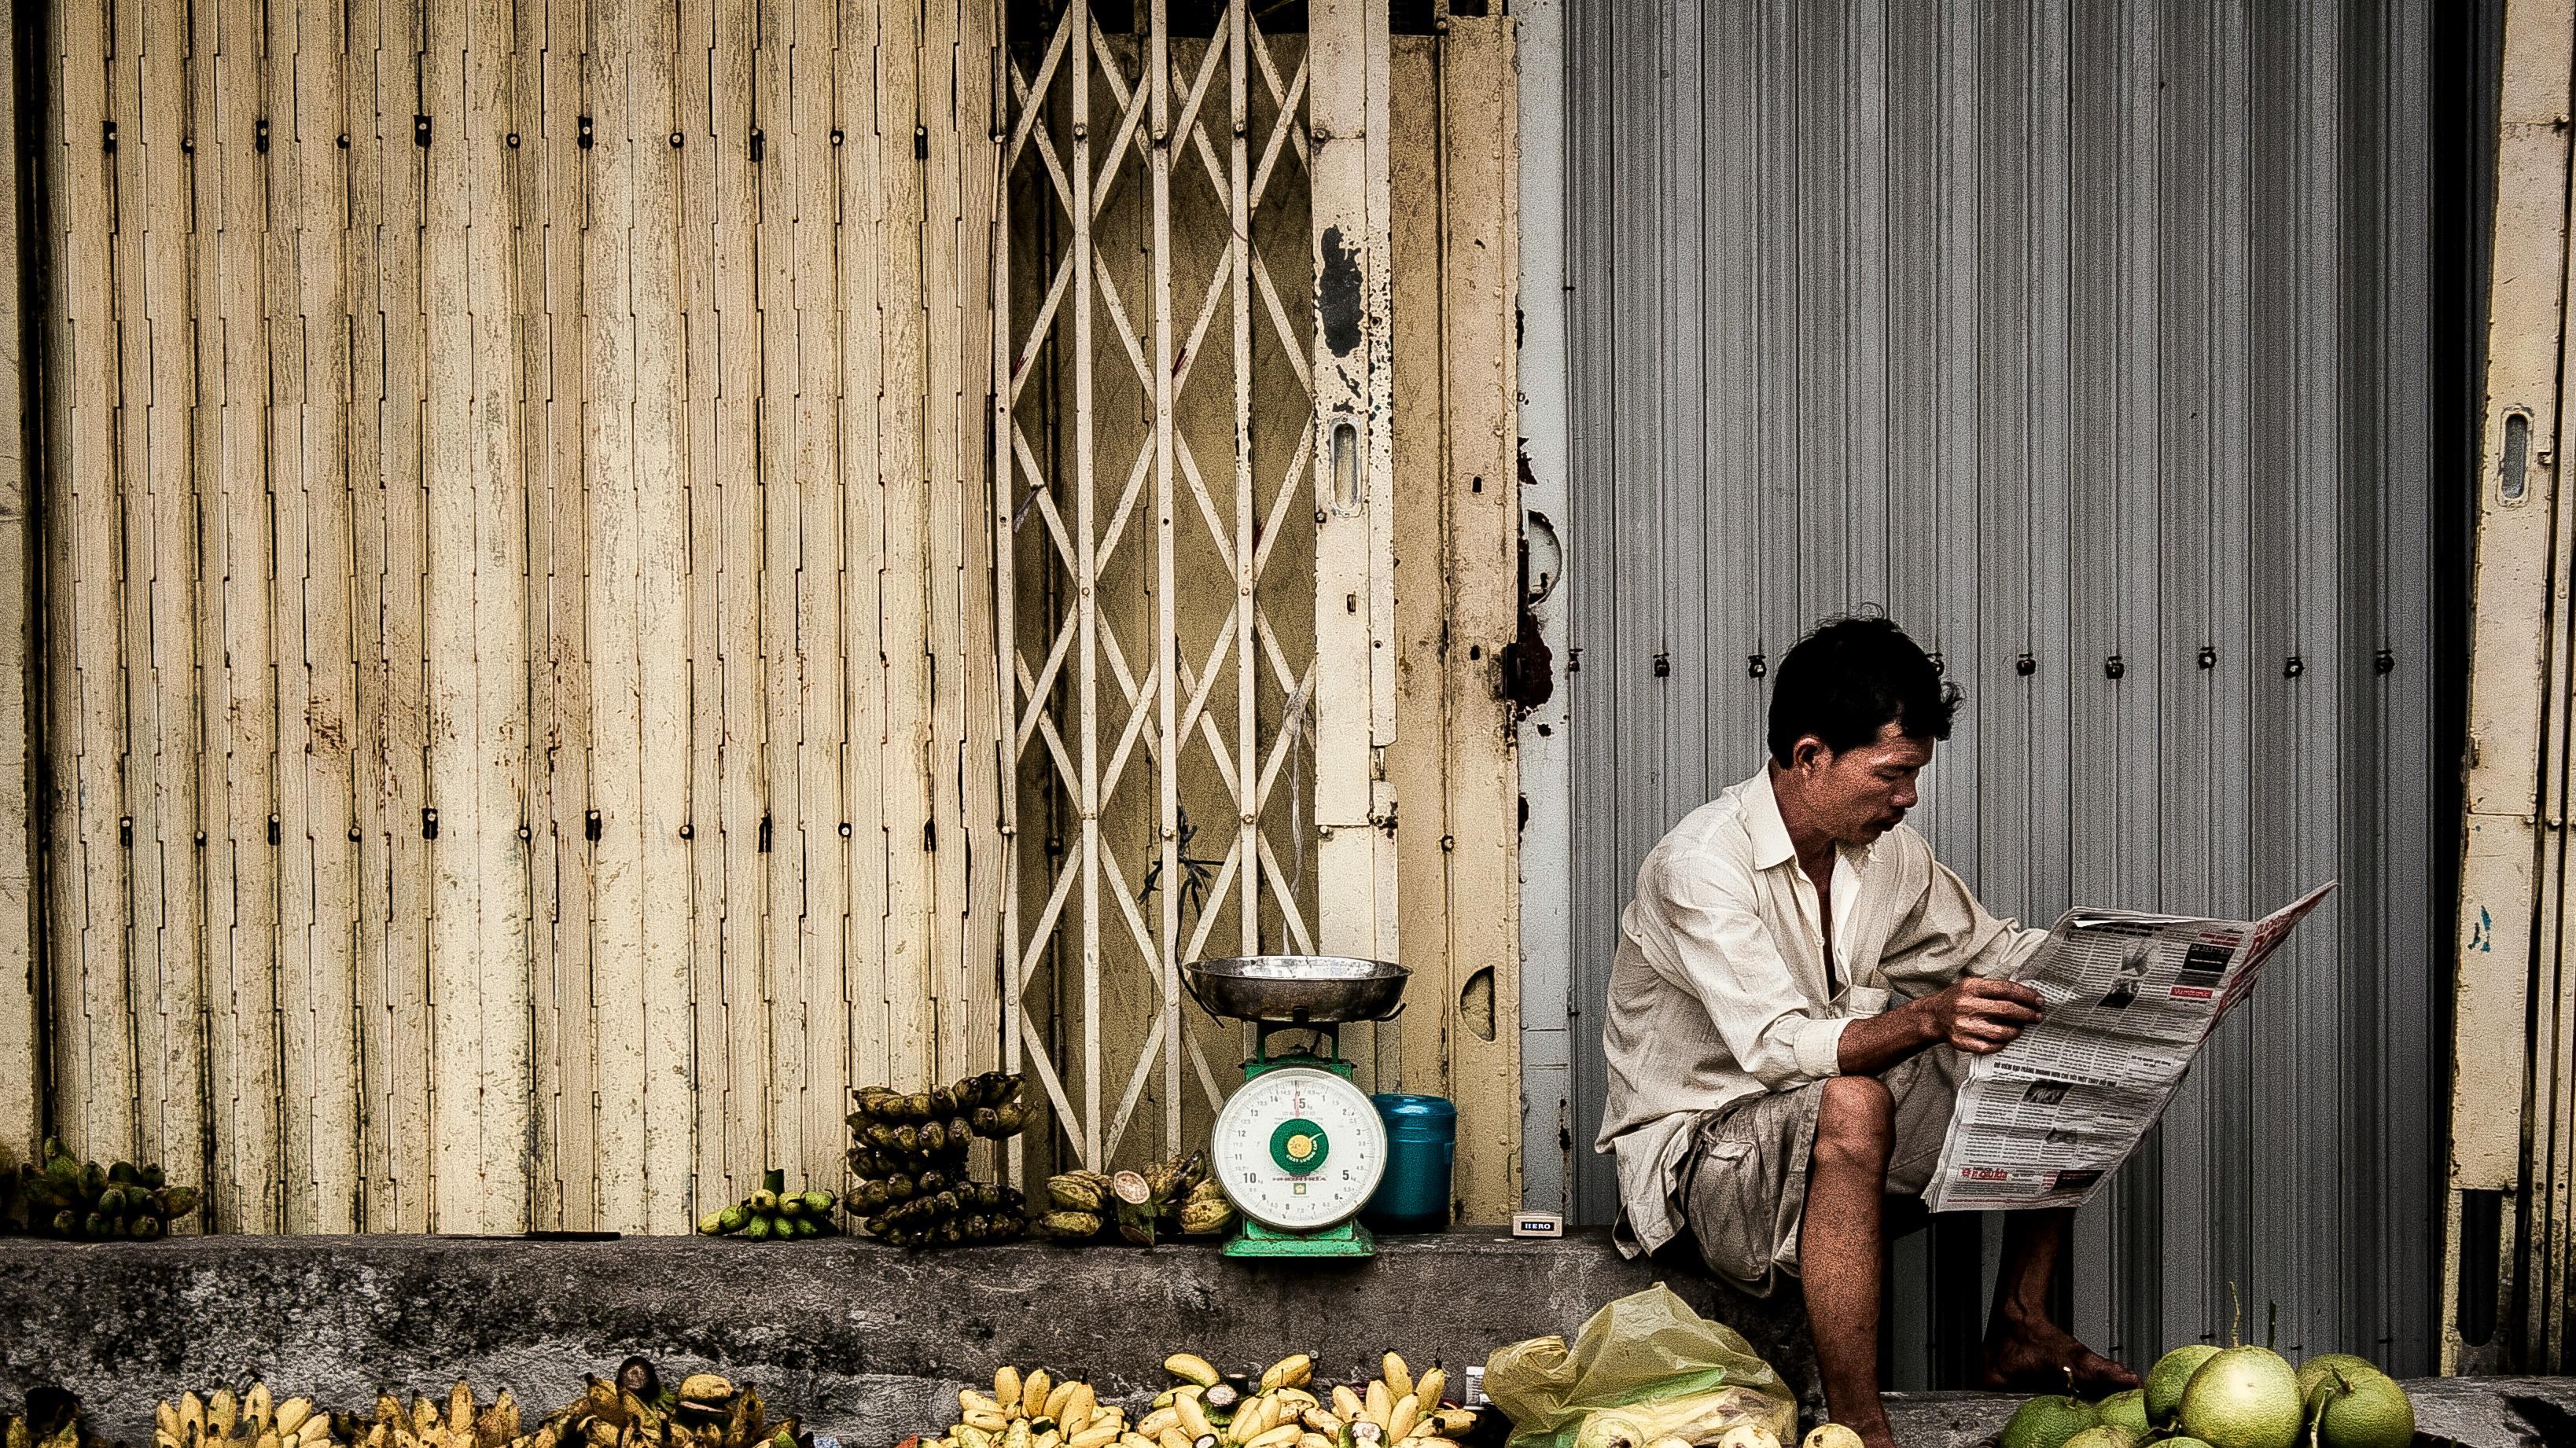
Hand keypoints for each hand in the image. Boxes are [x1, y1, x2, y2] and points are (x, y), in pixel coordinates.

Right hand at [1919, 976, 2043, 1053]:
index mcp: (1970, 987)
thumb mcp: (1972, 985)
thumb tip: (2027, 997)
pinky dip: (2003, 1043)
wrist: (1934, 1016)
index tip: (2039, 1000)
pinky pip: (1991, 1046)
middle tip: (2037, 1016)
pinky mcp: (1963, 1042)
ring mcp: (1964, 1025)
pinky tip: (2006, 1038)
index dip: (2026, 995)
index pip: (2005, 989)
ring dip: (2017, 1030)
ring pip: (2001, 1032)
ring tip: (2021, 1028)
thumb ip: (1995, 989)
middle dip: (2027, 1014)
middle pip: (2006, 1010)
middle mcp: (1966, 1005)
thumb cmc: (1958, 998)